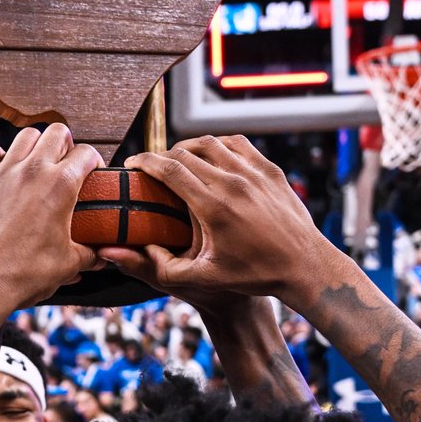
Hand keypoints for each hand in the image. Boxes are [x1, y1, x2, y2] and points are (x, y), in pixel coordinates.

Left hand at [0, 125, 103, 308]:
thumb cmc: (27, 275)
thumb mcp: (69, 264)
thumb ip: (90, 254)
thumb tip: (103, 256)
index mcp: (61, 185)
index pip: (86, 153)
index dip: (93, 161)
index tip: (90, 171)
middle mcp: (34, 170)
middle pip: (58, 132)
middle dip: (65, 144)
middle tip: (63, 161)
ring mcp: (3, 172)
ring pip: (25, 136)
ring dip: (34, 146)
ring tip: (34, 162)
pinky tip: (0, 167)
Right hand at [98, 135, 328, 302]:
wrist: (304, 266)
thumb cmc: (254, 275)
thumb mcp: (201, 278)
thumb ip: (159, 266)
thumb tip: (115, 254)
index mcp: (213, 205)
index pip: (169, 168)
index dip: (145, 162)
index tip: (132, 164)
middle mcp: (233, 182)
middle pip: (186, 152)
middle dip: (163, 156)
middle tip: (151, 167)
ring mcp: (254, 172)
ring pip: (212, 142)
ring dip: (189, 147)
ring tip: (178, 160)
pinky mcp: (270, 169)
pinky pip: (237, 144)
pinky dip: (218, 145)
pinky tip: (211, 156)